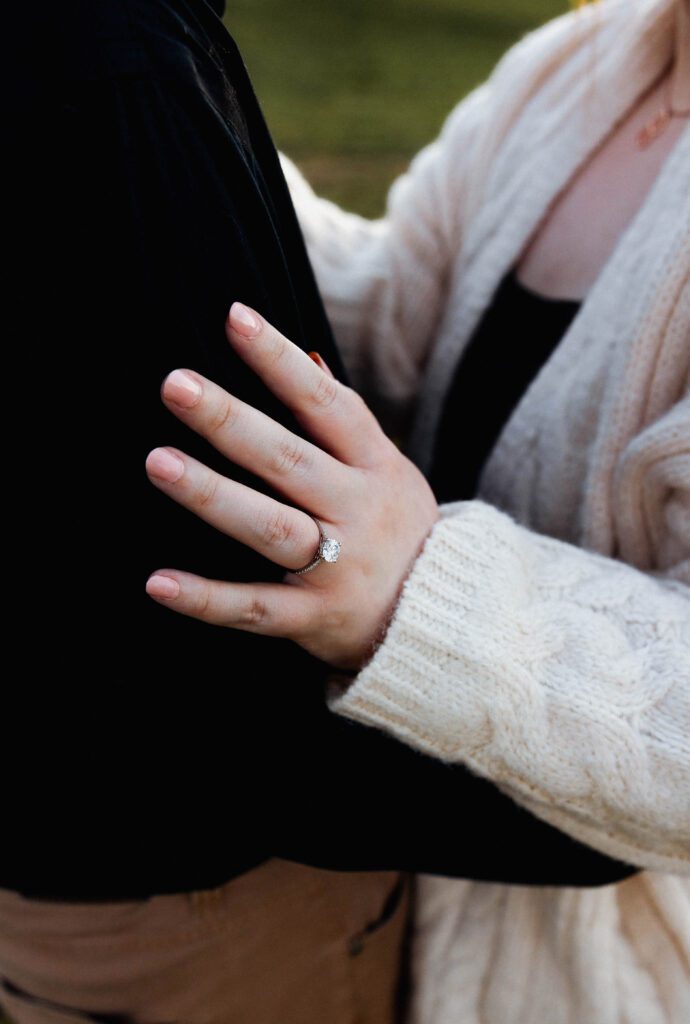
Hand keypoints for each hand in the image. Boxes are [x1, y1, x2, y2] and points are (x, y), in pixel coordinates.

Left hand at [145, 302, 439, 670]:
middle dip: (232, 421)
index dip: (282, 361)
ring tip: (158, 463)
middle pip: (290, 460)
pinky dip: (208, 598)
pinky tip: (158, 583)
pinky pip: (256, 608)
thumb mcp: (388, 469)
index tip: (235, 318)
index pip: (327, 404)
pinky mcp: (314, 618)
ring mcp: (339, 567)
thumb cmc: (398, 529)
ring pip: (270, 528)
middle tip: (176, 385)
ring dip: (213, 496)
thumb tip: (308, 354)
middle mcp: (359, 511)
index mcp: (376, 466)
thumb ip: (345, 420)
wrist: (442, 617)